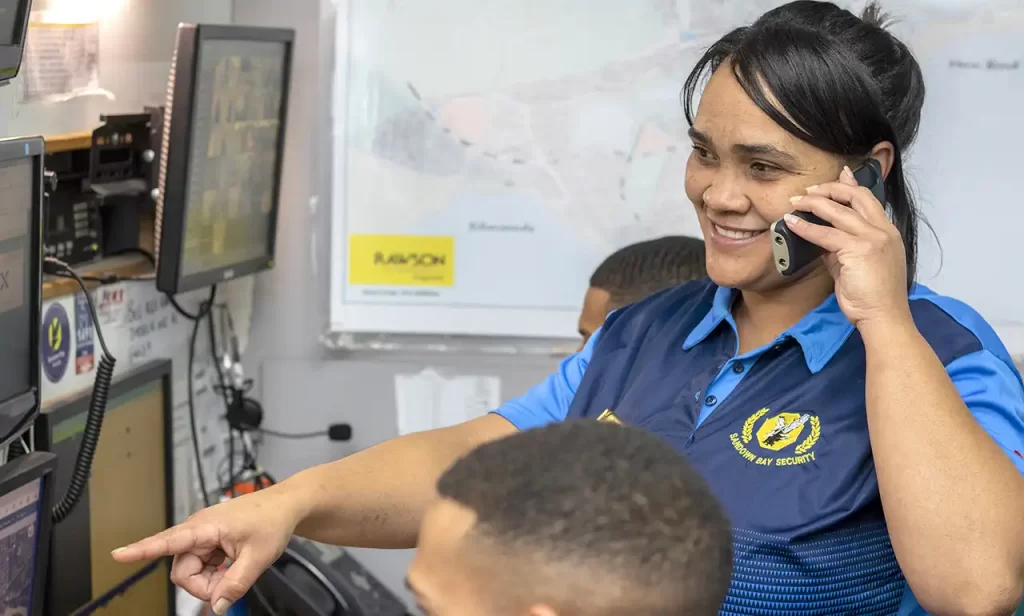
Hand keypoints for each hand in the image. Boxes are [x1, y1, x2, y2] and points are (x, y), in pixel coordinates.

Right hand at [111, 487, 300, 613]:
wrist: (284, 505)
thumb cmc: (272, 521)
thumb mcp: (258, 557)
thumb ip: (236, 583)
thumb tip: (217, 605)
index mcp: (206, 527)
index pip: (169, 540)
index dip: (142, 549)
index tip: (118, 554)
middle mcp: (198, 529)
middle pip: (183, 570)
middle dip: (202, 585)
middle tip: (230, 584)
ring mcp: (202, 535)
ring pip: (191, 570)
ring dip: (210, 579)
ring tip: (235, 570)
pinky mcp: (207, 540)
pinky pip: (200, 565)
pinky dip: (214, 573)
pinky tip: (230, 566)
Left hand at [784, 165, 911, 330]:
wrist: (884, 317)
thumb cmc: (872, 298)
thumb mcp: (857, 266)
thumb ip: (842, 249)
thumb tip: (821, 238)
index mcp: (887, 233)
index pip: (869, 200)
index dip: (852, 185)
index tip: (841, 174)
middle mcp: (883, 231)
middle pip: (856, 197)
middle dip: (830, 188)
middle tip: (808, 189)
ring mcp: (873, 239)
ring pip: (839, 211)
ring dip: (813, 203)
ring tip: (795, 201)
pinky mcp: (859, 250)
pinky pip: (826, 233)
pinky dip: (806, 227)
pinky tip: (792, 223)